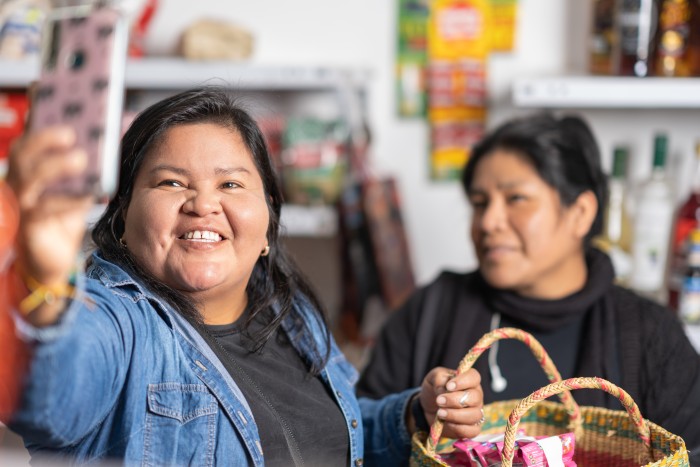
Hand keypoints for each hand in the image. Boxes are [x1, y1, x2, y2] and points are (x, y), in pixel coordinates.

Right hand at [6, 126, 91, 321]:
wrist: (54, 261)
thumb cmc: (63, 219)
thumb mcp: (78, 187)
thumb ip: (86, 166)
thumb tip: (107, 138)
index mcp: (31, 167)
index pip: (30, 133)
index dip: (34, 111)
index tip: (43, 87)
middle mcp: (20, 181)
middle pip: (22, 152)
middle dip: (44, 138)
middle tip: (71, 132)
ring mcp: (21, 203)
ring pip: (28, 177)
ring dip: (55, 166)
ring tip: (81, 159)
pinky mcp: (28, 226)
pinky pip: (44, 209)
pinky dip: (67, 201)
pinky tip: (88, 197)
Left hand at [418, 367, 483, 438]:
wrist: (429, 408)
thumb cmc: (434, 390)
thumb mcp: (432, 378)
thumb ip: (438, 378)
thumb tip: (443, 388)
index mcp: (469, 381)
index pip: (474, 377)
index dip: (463, 381)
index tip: (448, 386)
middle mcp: (476, 396)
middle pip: (475, 398)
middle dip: (455, 400)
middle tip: (439, 401)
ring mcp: (476, 413)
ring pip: (474, 415)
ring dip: (455, 415)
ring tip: (440, 413)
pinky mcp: (472, 428)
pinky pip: (472, 431)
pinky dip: (458, 428)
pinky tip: (446, 423)